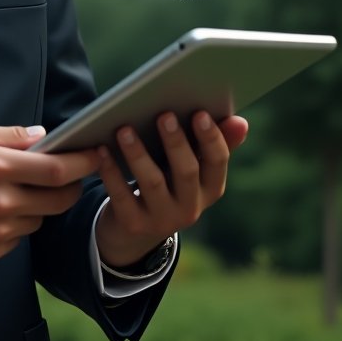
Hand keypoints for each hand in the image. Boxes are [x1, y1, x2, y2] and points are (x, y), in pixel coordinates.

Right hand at [0, 122, 100, 261]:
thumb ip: (12, 136)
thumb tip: (45, 137)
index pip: (56, 169)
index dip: (82, 163)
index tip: (95, 154)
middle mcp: (2, 201)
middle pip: (60, 199)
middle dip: (72, 186)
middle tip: (67, 175)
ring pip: (42, 217)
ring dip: (41, 204)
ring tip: (18, 190)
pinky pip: (23, 234)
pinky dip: (20, 221)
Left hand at [95, 112, 248, 267]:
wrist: (137, 227)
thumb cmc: (168, 181)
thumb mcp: (192, 167)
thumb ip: (212, 143)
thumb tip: (241, 121)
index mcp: (210, 188)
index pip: (217, 163)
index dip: (211, 139)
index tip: (200, 113)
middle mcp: (191, 207)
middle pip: (186, 172)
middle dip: (176, 142)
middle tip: (164, 114)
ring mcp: (162, 219)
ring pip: (151, 183)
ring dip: (138, 154)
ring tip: (125, 129)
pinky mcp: (133, 224)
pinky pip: (121, 196)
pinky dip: (110, 171)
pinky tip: (101, 149)